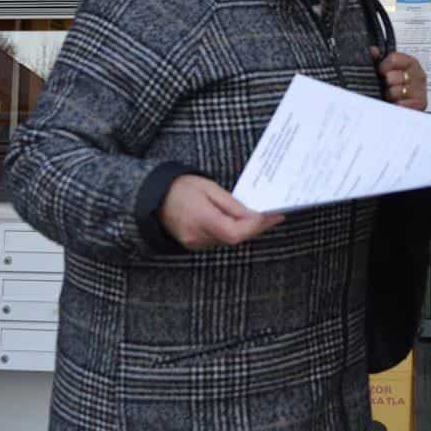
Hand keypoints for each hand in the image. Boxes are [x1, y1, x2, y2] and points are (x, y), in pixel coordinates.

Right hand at [157, 175, 283, 249]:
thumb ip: (232, 205)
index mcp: (201, 219)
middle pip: (235, 238)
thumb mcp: (209, 188)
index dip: (257, 226)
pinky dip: (234, 231)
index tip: (273, 215)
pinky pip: (220, 239)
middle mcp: (198, 236)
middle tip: (275, 216)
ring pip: (229, 240)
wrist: (154, 196)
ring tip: (263, 217)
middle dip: (257, 227)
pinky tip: (243, 222)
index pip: (235, 232)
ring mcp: (195, 243)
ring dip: (247, 230)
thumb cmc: (181, 187)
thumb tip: (254, 215)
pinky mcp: (194, 243)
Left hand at [371, 48, 427, 110]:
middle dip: (386, 83)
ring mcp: (420, 90)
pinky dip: (396, 106)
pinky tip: (396, 104)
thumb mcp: (388, 71)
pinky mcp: (420, 104)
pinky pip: (400, 105)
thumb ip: (379, 59)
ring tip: (392, 97)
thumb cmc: (398, 86)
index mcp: (411, 63)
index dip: (383, 66)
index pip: (394, 59)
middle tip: (388, 87)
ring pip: (394, 92)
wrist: (410, 106)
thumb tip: (373, 50)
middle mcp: (418, 75)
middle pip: (391, 77)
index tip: (381, 71)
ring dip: (390, 96)